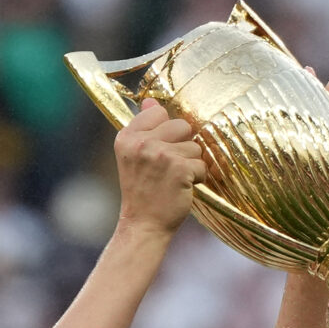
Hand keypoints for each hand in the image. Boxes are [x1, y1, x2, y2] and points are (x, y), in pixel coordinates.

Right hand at [113, 101, 207, 239]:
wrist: (143, 225)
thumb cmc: (142, 192)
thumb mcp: (134, 156)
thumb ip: (144, 128)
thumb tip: (151, 101)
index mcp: (127, 136)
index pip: (159, 112)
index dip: (166, 131)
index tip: (158, 150)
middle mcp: (142, 143)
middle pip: (181, 125)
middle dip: (182, 145)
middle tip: (168, 167)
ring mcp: (161, 155)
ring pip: (194, 145)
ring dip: (190, 163)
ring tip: (173, 180)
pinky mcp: (180, 168)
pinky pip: (201, 164)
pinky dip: (197, 178)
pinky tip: (181, 188)